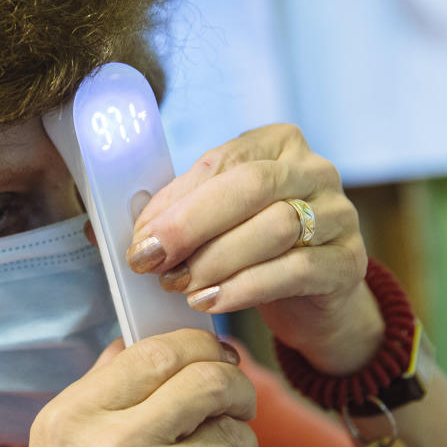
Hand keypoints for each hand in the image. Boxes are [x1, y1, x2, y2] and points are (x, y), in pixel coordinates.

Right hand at [6, 330, 257, 446]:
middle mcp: (116, 444)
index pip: (155, 353)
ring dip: (235, 435)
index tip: (210, 349)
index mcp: (75, 417)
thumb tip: (133, 345)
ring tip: (217, 446)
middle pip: (209, 381)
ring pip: (232, 430)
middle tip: (235, 392)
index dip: (195, 343)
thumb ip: (95, 390)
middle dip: (235, 382)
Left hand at [125, 124, 383, 374]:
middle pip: (248, 187)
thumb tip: (98, 230)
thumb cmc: (253, 252)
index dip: (173, 201)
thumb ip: (170, 218)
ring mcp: (339, 214)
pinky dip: (245, 288)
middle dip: (189, 226)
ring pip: (274, 228)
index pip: (219, 162)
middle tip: (150, 262)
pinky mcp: (348, 263)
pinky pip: (295, 270)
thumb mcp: (214, 226)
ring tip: (179, 286)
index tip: (138, 238)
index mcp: (276, 144)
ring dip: (215, 260)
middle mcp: (314, 169)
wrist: (316, 302)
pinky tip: (210, 302)